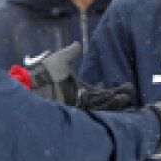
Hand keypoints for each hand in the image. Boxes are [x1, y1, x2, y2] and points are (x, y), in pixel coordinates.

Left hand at [10, 42, 135, 109]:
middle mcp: (80, 102)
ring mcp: (77, 111)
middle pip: (105, 102)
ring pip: (101, 110)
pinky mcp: (73, 116)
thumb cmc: (43, 74)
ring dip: (114, 104)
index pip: (102, 93)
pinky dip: (104, 112)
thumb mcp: (61, 60)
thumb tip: (77, 44)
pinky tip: (113, 107)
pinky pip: (92, 116)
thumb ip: (71, 53)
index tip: (127, 87)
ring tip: (125, 98)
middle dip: (118, 99)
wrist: (31, 85)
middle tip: (129, 93)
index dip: (116, 91)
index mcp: (80, 91)